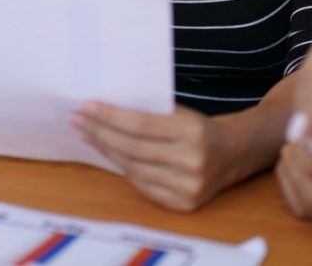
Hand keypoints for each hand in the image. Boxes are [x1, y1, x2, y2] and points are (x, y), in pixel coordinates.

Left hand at [71, 102, 235, 211]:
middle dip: (100, 132)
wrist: (233, 153)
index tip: (87, 106)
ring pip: (134, 169)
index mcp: (192, 130)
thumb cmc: (199, 127)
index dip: (111, 116)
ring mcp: (188, 186)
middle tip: (78, 119)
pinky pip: (143, 186)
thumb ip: (150, 113)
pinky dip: (123, 169)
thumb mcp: (181, 111)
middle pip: (133, 148)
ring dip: (106, 150)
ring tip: (88, 134)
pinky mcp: (184, 204)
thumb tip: (104, 110)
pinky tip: (109, 154)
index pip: (141, 125)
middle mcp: (192, 161)